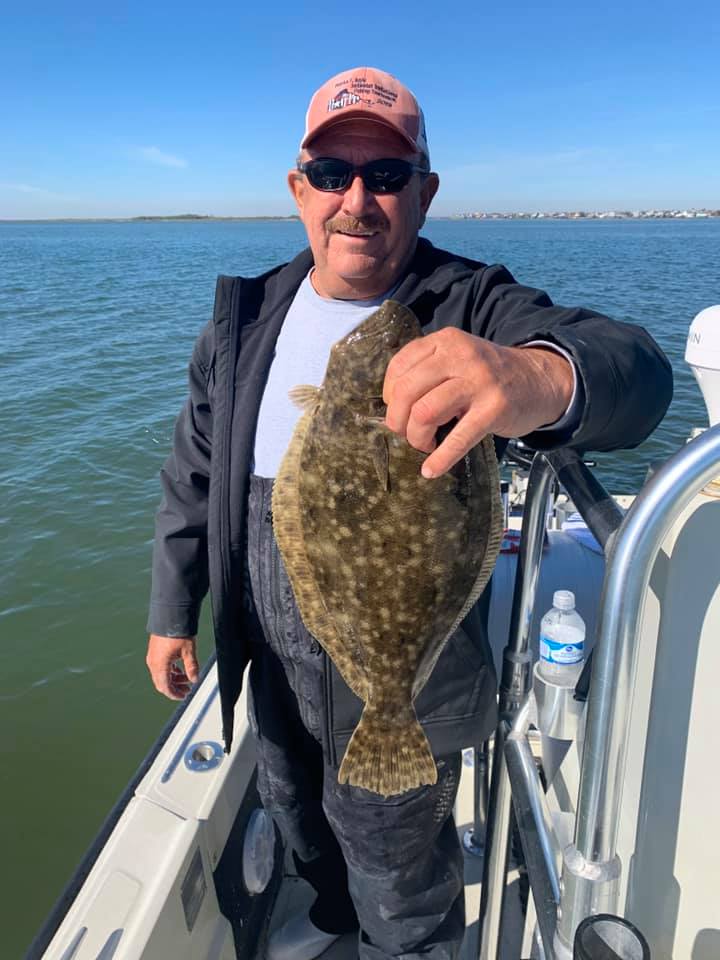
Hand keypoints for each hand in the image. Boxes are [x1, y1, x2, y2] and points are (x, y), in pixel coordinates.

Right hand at [146, 634, 198, 700]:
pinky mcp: (155, 652)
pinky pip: (160, 667)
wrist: (170, 615)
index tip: (183, 696)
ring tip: (187, 678)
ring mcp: (153, 657)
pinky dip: (170, 671)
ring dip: (174, 679)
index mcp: (160, 665)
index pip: (165, 687)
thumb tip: (194, 679)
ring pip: (161, 675)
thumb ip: (191, 667)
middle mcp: (153, 663)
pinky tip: (180, 669)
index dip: (174, 694)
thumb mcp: (189, 651)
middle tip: (187, 689)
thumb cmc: (178, 631)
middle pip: (162, 683)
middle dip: (175, 687)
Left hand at [383, 328, 573, 477]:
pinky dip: (440, 459)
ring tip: (424, 444)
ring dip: (416, 437)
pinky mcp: (494, 409)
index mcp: (446, 341)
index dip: (390, 394)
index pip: (400, 365)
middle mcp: (461, 356)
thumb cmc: (488, 376)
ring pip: (424, 412)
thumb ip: (428, 370)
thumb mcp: (458, 358)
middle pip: (407, 390)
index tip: (398, 409)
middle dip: (397, 420)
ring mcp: (479, 382)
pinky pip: (458, 438)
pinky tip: (431, 470)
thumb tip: (392, 406)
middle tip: (405, 433)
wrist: (538, 380)